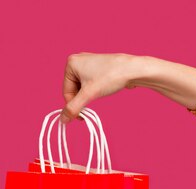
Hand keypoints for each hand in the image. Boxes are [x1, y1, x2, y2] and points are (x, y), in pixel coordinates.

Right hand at [60, 52, 195, 123]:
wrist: (132, 69)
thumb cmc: (110, 77)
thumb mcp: (89, 95)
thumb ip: (74, 108)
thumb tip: (63, 120)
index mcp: (71, 63)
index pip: (66, 91)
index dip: (74, 105)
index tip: (82, 116)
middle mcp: (78, 60)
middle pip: (73, 89)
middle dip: (82, 99)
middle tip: (92, 106)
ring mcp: (88, 63)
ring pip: (82, 88)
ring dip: (89, 96)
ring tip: (100, 93)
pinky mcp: (98, 67)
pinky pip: (90, 83)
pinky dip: (95, 90)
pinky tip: (104, 89)